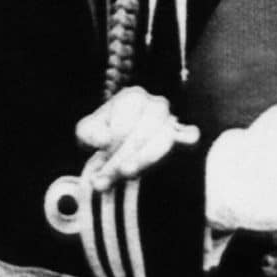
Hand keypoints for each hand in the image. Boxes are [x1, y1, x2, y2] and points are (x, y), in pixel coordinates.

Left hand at [75, 87, 200, 191]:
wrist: (123, 146)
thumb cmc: (105, 135)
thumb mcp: (86, 133)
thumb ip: (88, 134)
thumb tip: (105, 141)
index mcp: (132, 96)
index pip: (124, 123)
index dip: (113, 144)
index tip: (101, 158)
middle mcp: (156, 104)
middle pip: (142, 133)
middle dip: (122, 158)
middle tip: (105, 180)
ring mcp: (172, 120)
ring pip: (162, 140)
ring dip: (143, 160)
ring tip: (125, 174)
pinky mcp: (184, 135)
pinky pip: (190, 136)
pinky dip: (186, 140)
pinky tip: (181, 145)